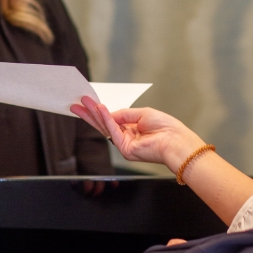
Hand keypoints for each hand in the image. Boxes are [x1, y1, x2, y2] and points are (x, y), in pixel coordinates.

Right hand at [70, 96, 204, 173]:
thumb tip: (109, 112)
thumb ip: (124, 114)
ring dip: (93, 114)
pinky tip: (99, 109)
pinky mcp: (125, 149)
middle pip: (103, 124)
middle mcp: (126, 137)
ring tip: (83, 103)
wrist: (176, 141)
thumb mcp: (142, 114)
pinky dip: (106, 119)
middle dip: (89, 114)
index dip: (99, 112)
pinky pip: (113, 131)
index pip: (111, 120)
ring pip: (105, 127)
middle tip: (76, 104)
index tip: (88, 103)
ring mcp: (124, 144)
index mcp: (131, 129)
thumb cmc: (166, 128)